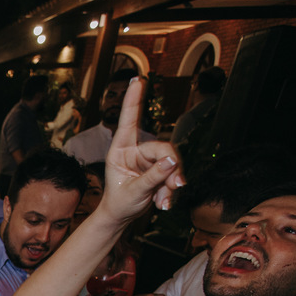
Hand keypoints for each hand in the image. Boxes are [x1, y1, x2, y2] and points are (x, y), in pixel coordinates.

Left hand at [101, 77, 185, 220]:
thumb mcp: (134, 191)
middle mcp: (135, 150)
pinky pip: (174, 174)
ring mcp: (148, 159)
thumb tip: (173, 160)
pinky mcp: (159, 168)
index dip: (133, 100)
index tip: (137, 80)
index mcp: (120, 150)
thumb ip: (153, 176)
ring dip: (172, 184)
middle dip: (171, 168)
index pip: (128, 121)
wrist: (121, 216)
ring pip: (172, 163)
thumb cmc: (119, 202)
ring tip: (165, 202)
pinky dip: (172, 190)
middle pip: (163, 148)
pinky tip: (165, 203)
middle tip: (176, 186)